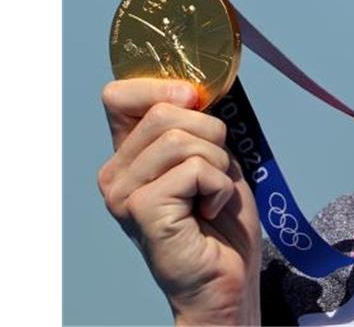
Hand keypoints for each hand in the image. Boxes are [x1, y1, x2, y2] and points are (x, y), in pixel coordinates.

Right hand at [98, 79, 261, 324]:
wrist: (227, 278)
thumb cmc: (222, 221)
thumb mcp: (211, 156)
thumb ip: (194, 123)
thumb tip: (193, 87)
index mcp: (127, 155)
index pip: (119, 95)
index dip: (162, 88)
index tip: (195, 105)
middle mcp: (115, 174)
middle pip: (165, 111)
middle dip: (211, 134)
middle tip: (215, 173)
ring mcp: (123, 194)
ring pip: (183, 139)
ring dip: (218, 164)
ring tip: (213, 195)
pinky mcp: (142, 210)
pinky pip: (195, 169)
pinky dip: (219, 187)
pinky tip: (211, 211)